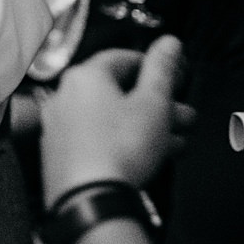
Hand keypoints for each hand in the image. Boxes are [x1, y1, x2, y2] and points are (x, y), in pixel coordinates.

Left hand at [39, 38, 193, 204]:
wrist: (90, 201)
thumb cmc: (122, 148)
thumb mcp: (153, 102)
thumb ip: (162, 69)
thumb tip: (169, 43)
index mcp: (85, 76)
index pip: (122, 59)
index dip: (153, 66)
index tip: (172, 76)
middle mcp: (65, 97)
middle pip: (119, 94)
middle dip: (157, 105)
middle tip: (184, 116)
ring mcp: (59, 129)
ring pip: (111, 121)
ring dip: (146, 128)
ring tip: (177, 143)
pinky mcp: (60, 157)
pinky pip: (96, 142)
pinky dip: (122, 145)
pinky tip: (149, 159)